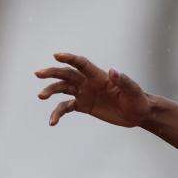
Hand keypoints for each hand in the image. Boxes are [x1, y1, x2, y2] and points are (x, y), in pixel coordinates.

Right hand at [35, 53, 150, 127]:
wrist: (138, 114)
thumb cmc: (138, 99)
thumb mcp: (133, 91)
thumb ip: (123, 81)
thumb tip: (113, 71)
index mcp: (99, 76)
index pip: (81, 64)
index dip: (69, 58)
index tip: (56, 56)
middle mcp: (88, 83)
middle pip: (66, 74)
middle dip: (52, 73)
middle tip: (38, 74)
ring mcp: (85, 94)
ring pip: (62, 89)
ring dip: (51, 91)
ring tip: (41, 96)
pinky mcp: (84, 106)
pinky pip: (66, 107)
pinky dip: (58, 113)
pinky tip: (52, 122)